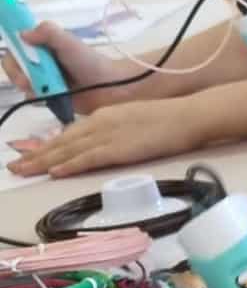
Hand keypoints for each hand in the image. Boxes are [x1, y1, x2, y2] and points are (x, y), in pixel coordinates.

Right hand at [2, 21, 134, 112]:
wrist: (107, 87)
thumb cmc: (89, 61)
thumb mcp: (69, 42)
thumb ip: (48, 32)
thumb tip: (22, 33)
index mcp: (43, 44)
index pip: (17, 44)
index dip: (14, 49)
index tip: (18, 56)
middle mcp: (40, 60)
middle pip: (14, 64)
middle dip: (16, 72)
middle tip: (26, 80)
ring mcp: (43, 78)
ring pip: (20, 81)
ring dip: (26, 85)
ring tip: (41, 89)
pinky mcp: (48, 95)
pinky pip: (30, 97)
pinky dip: (35, 97)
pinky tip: (47, 97)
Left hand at [6, 98, 198, 177]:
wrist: (188, 116)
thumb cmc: (168, 120)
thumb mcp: (134, 121)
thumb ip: (114, 132)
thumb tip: (100, 147)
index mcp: (103, 116)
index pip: (68, 133)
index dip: (45, 146)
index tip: (28, 155)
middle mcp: (99, 123)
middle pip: (61, 142)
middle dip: (36, 155)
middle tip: (14, 166)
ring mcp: (108, 135)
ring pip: (68, 150)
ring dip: (43, 161)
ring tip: (23, 171)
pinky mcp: (118, 148)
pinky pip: (88, 158)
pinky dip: (69, 164)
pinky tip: (55, 171)